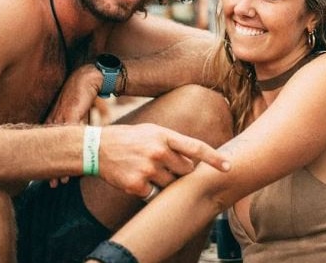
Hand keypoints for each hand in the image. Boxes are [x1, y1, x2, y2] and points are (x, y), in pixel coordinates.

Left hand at [46, 64, 101, 187]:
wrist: (89, 77)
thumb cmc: (83, 95)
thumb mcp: (78, 114)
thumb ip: (77, 126)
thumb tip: (82, 141)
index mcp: (54, 120)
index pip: (49, 146)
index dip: (50, 163)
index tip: (49, 179)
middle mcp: (55, 119)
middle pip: (50, 148)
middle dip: (52, 168)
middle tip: (52, 185)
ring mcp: (61, 117)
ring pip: (58, 145)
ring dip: (61, 163)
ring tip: (62, 180)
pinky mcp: (71, 112)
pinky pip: (68, 136)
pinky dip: (69, 149)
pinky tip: (72, 161)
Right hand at [98, 123, 230, 198]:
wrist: (97, 148)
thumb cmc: (129, 139)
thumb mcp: (152, 131)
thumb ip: (174, 143)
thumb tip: (194, 160)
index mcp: (164, 135)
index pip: (196, 147)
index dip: (214, 158)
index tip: (228, 167)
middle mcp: (158, 151)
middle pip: (185, 171)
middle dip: (180, 171)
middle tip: (163, 163)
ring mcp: (148, 169)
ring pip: (171, 185)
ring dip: (164, 181)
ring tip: (146, 168)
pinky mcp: (137, 185)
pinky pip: (154, 194)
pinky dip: (149, 190)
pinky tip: (136, 177)